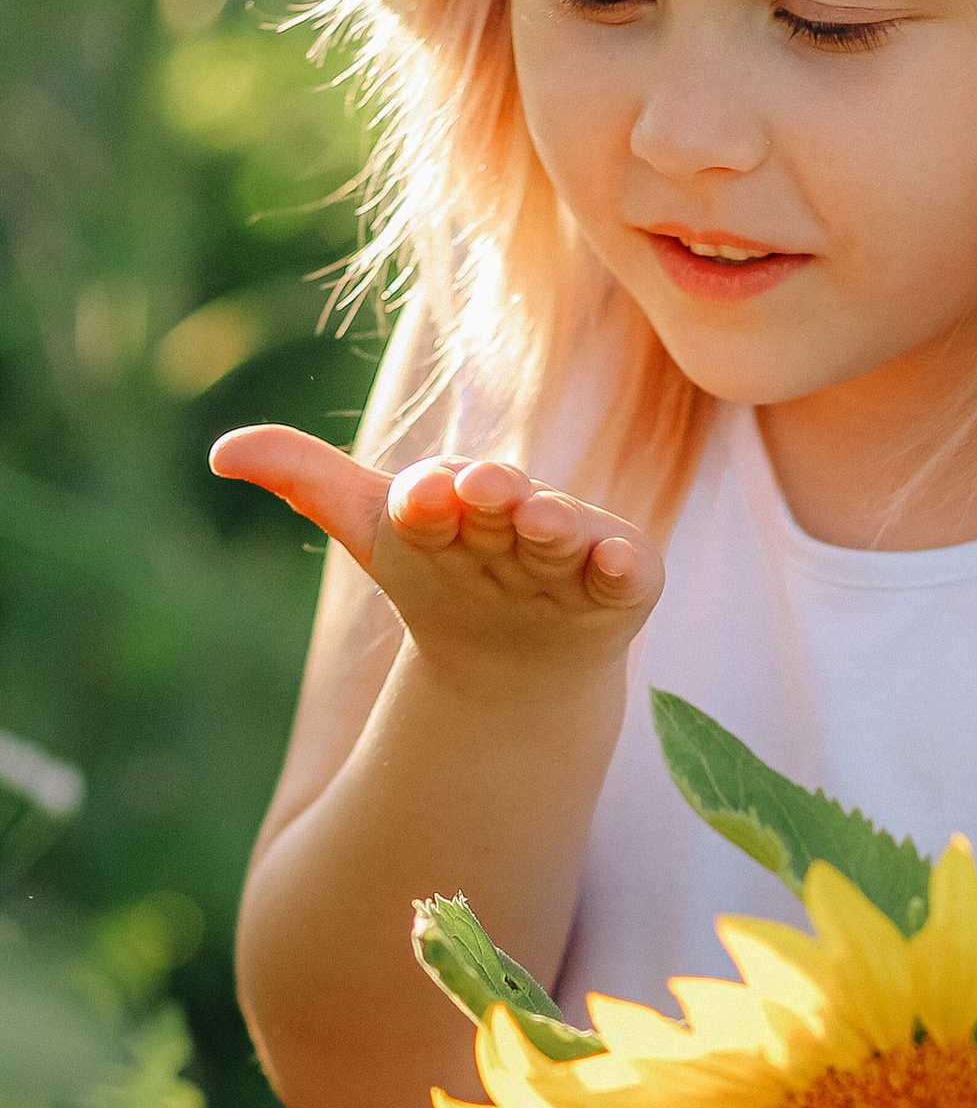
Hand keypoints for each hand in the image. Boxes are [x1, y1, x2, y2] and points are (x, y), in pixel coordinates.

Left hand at [212, 427, 660, 693]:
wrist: (513, 653)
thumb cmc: (445, 572)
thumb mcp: (376, 530)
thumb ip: (306, 480)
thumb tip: (220, 454)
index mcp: (454, 491)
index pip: (431, 492)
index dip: (424, 497)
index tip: (415, 498)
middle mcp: (516, 506)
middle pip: (499, 499)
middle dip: (492, 494)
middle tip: (479, 490)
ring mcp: (572, 542)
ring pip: (561, 530)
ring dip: (553, 523)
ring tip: (540, 520)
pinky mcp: (622, 578)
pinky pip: (626, 567)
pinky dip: (621, 561)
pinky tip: (613, 561)